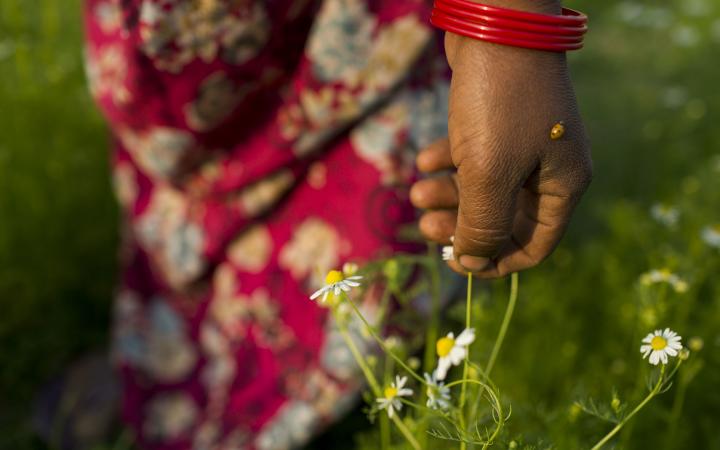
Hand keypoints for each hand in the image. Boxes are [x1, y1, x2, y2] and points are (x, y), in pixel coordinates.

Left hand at [411, 9, 591, 277]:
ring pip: (483, 187)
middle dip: (461, 224)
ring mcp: (523, 142)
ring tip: (415, 191)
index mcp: (563, 185)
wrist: (495, 24)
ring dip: (447, 195)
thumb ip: (483, 225)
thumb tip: (474, 263)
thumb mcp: (490, 173)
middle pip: (503, 217)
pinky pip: (474, 156)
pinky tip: (426, 159)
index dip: (496, 261)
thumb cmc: (499, 103)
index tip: (456, 262)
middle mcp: (548, 166)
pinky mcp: (499, 120)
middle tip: (425, 226)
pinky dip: (448, 162)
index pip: (536, 244)